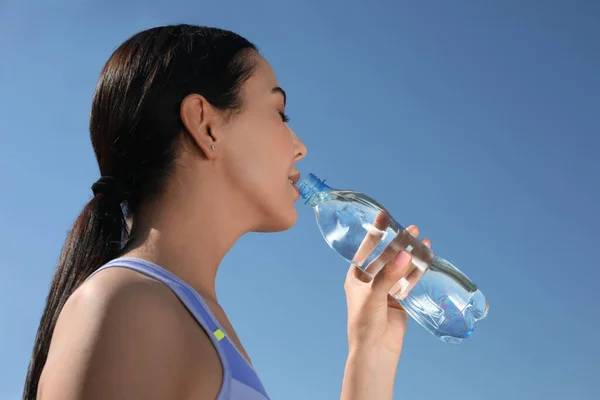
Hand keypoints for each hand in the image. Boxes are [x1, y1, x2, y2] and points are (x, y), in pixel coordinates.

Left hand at [341, 215, 431, 399]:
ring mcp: (386, 289)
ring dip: (411, 254)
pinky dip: (417, 269)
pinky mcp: (400, 299)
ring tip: (423, 240)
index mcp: (356, 277)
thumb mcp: (374, 296)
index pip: (366, 249)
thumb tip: (405, 254)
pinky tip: (426, 258)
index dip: (375, 233)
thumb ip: (389, 275)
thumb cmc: (365, 323)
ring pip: (400, 267)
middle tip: (411, 228)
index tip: (383, 215)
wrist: (375, 351)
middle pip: (386, 256)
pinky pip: (409, 280)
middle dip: (398, 242)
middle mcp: (370, 280)